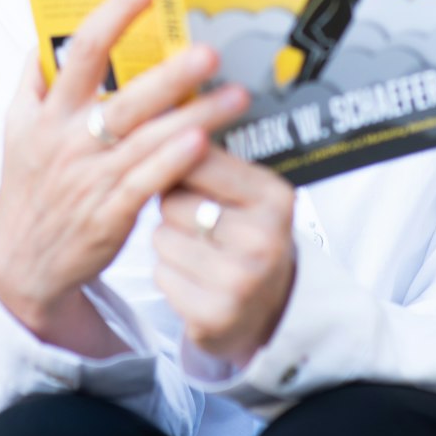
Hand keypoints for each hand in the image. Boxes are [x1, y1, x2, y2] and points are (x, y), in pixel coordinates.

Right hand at [0, 0, 248, 344]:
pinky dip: (174, 162)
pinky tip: (203, 143)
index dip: (117, 11)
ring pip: (148, 139)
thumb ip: (33, 82)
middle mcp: (69, 140)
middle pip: (126, 96)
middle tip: (210, 48)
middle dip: (171, 72)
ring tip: (237, 96)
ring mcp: (90, 178)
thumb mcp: (17, 131)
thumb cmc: (29, 186)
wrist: (20, 265)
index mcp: (49, 112)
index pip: (82, 50)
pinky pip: (146, 183)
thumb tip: (45, 33)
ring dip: (195, 115)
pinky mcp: (108, 214)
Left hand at [154, 147, 295, 369]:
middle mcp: (263, 238)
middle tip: (197, 220)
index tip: (173, 161)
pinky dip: (169, 275)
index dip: (177, 159)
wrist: (271, 306)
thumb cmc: (248, 236)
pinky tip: (194, 278)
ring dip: (168, 243)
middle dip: (174, 208)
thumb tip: (161, 120)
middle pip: (173, 202)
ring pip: (161, 239)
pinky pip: (161, 276)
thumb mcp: (248, 193)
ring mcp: (241, 280)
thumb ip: (211, 160)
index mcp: (274, 197)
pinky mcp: (215, 315)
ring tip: (198, 250)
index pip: (201, 158)